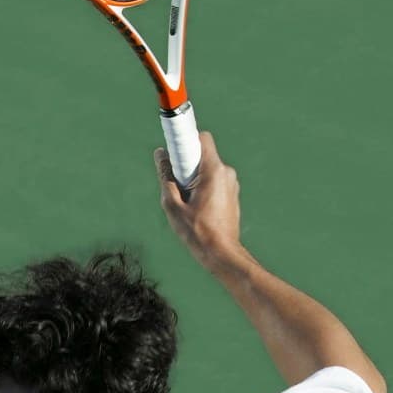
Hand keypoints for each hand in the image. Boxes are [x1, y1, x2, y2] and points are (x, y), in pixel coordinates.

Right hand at [155, 132, 244, 272]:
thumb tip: (160, 155)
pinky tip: (197, 210)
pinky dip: (203, 190)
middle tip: (178, 188)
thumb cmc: (197, 232)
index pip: (201, 138)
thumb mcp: (173, 206)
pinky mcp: (232, 193)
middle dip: (187, 167)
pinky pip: (214, 183)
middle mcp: (226, 172)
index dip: (186, 141)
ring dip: (194, 181)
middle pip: (202, 156)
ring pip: (207, 171)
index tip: (174, 152)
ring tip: (188, 205)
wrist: (221, 253)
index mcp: (213, 170)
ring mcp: (231, 183)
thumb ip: (166, 177)